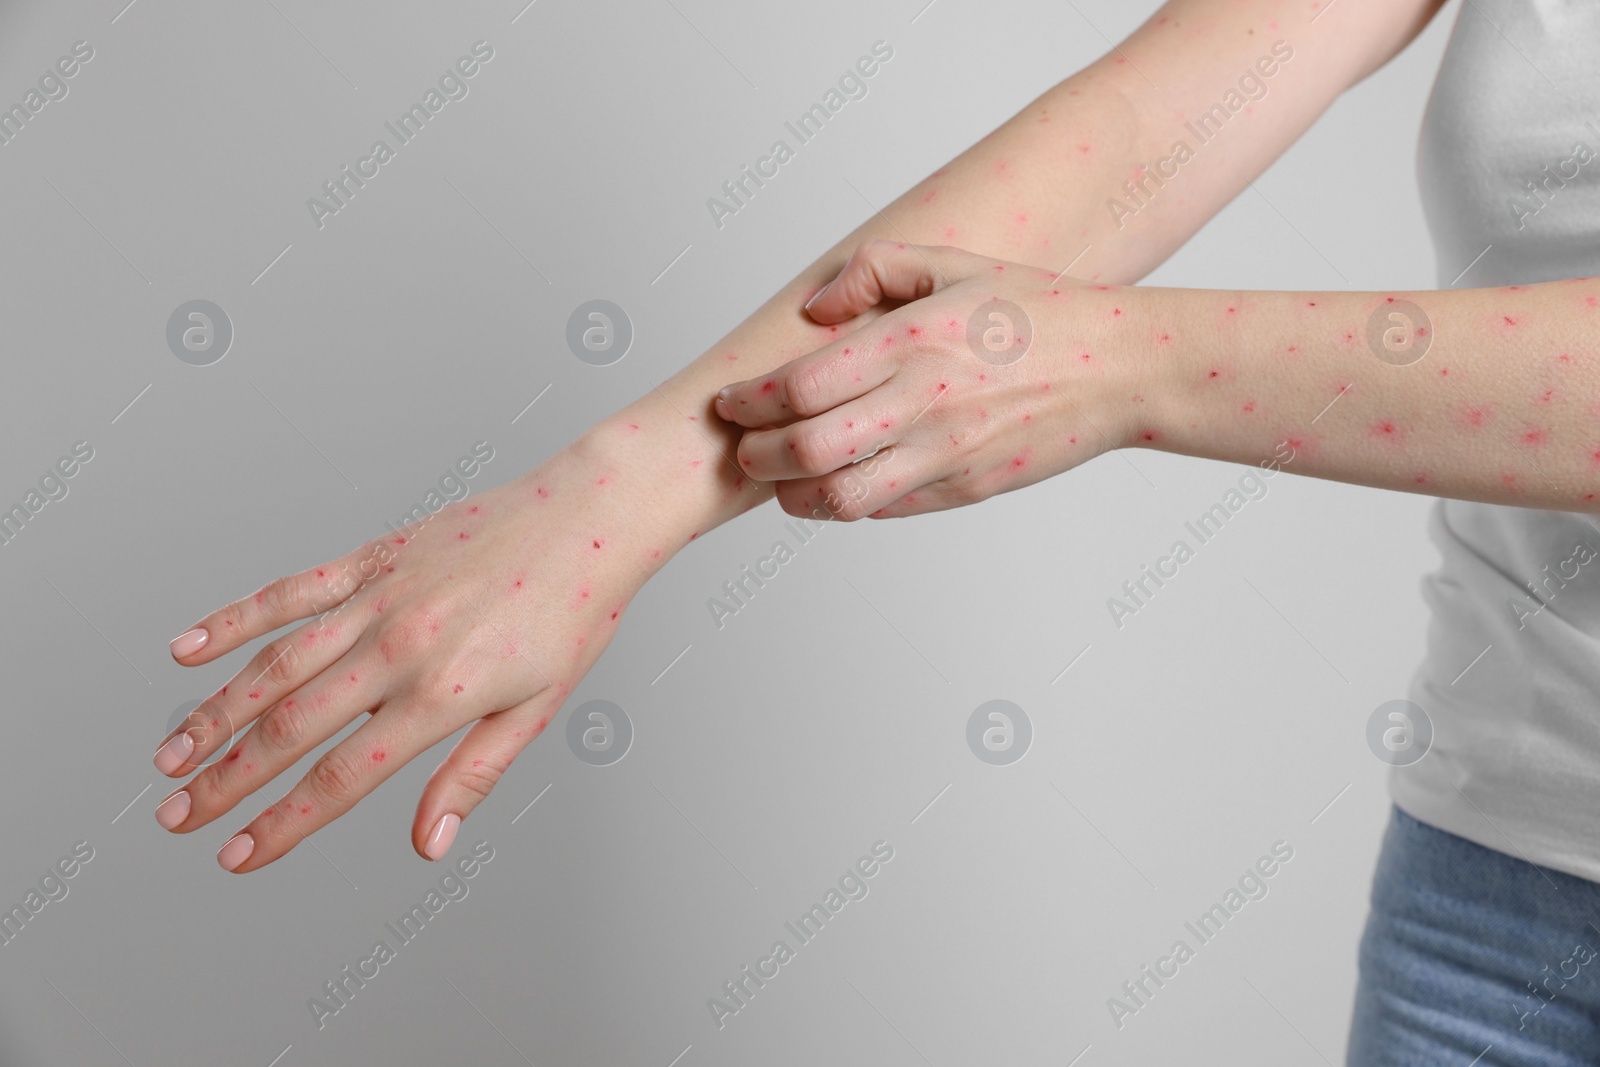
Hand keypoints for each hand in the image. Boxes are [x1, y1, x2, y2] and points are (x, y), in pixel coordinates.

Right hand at [153, 440, 638, 871]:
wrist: (588, 516)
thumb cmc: (574, 612)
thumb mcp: (537, 708)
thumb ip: (472, 775)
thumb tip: (426, 845)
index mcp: (442, 695)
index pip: (343, 777)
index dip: (284, 823)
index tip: (236, 856)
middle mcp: (399, 647)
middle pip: (291, 725)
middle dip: (227, 778)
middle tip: (176, 816)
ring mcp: (379, 597)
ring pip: (276, 663)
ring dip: (215, 712)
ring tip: (170, 756)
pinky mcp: (373, 558)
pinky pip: (290, 592)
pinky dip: (235, 621)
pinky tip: (187, 649)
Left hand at [712, 240, 1155, 519]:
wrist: (1122, 366)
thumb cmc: (1040, 310)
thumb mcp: (957, 263)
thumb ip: (875, 271)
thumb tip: (816, 309)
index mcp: (911, 339)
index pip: (798, 384)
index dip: (749, 402)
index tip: (730, 404)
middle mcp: (922, 401)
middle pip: (805, 449)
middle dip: (756, 456)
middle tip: (743, 450)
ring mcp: (946, 453)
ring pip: (839, 497)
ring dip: (793, 496)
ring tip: (781, 483)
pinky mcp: (967, 489)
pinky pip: (887, 509)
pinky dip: (847, 506)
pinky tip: (838, 488)